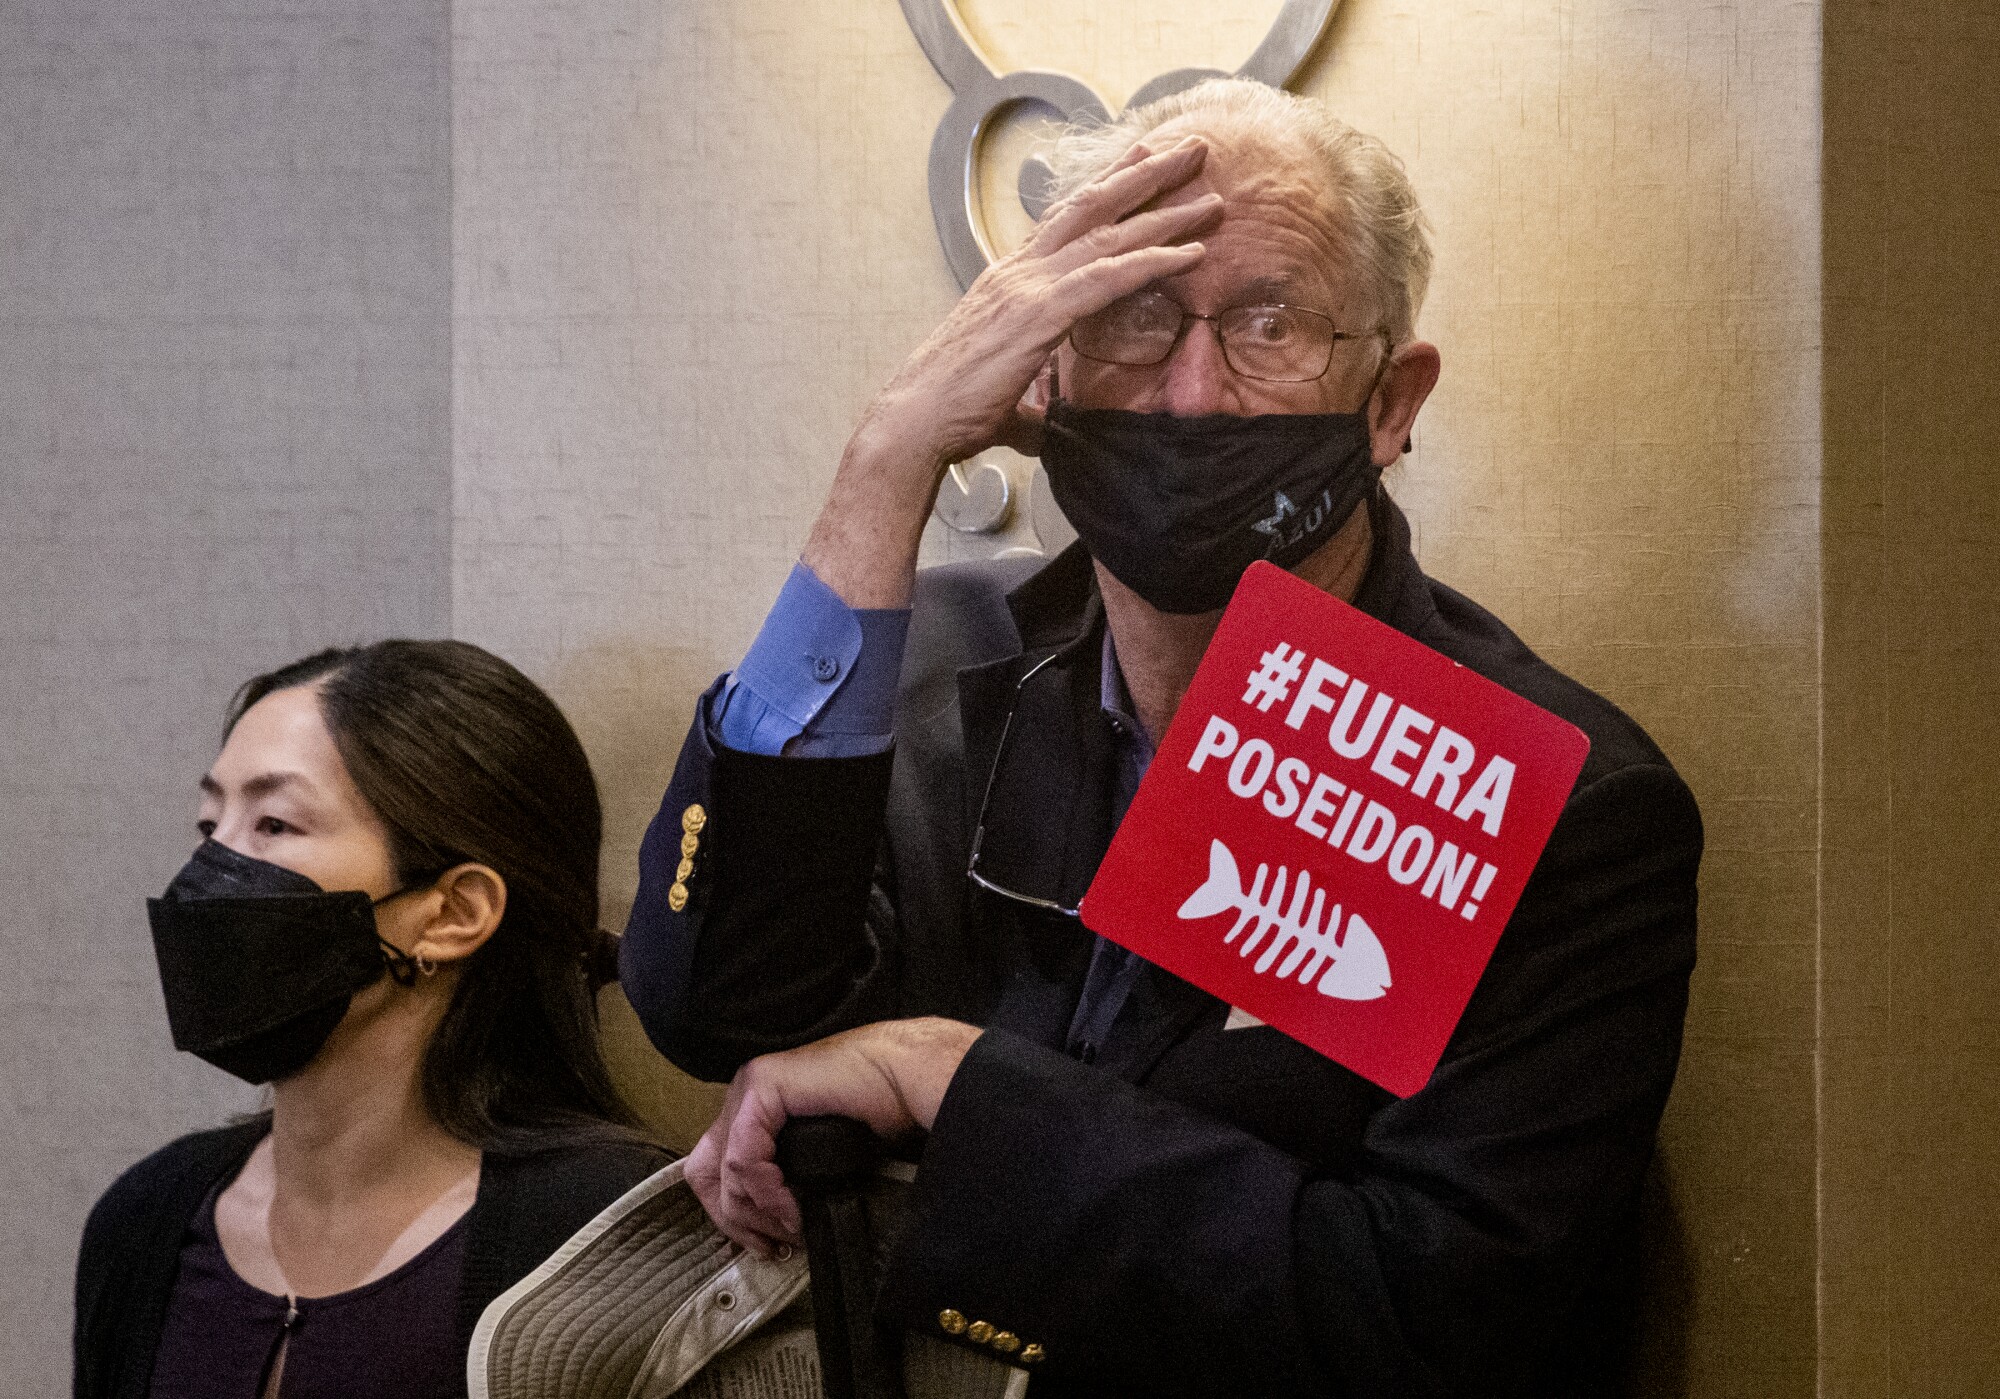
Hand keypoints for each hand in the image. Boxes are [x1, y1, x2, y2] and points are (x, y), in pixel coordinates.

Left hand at [685, 1017, 982, 1255]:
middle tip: (768, 1245)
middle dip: (732, 1218)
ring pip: (723, 1170)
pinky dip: (766, 1192)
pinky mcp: (763, 1087)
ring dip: (756, 1212)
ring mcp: (750, 1087)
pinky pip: (745, 1157)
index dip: (730, 1215)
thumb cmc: (871, 1113)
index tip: (762, 1245)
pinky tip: (792, 1209)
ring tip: (791, 1228)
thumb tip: (767, 1228)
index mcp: (751, 1107)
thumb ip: (784, 1178)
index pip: (711, 1169)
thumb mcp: (813, 1157)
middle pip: (703, 1172)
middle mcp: (742, 1094)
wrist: (902, 1077)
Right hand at [863, 135, 1220, 467]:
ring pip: (1108, 234)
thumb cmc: (950, 411)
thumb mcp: (1002, 396)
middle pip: (1091, 207)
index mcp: (1008, 281)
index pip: (1064, 221)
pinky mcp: (1039, 314)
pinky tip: (1190, 254)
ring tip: (1209, 196)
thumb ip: (1031, 404)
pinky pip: (1108, 278)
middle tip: (1189, 150)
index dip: (1106, 188)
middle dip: (1144, 175)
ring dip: (1164, 211)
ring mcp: (1028, 287)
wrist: (914, 421)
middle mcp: (1019, 271)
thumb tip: (1042, 427)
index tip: (1140, 161)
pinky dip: (1152, 261)